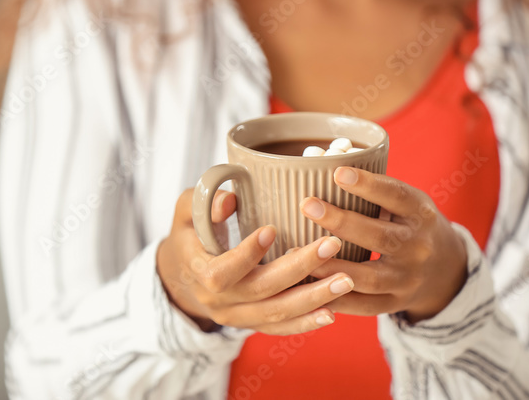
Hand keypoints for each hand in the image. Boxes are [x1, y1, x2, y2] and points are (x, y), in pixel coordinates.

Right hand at [156, 188, 355, 335]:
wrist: (183, 274)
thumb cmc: (190, 232)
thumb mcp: (187, 210)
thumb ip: (203, 202)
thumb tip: (230, 200)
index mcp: (196, 270)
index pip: (220, 272)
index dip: (246, 255)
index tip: (272, 229)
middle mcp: (217, 300)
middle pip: (260, 291)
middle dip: (298, 269)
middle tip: (331, 245)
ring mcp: (235, 316)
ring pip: (275, 313)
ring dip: (313, 298)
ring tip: (345, 280)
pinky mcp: (250, 323)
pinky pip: (279, 328)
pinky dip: (306, 322)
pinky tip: (332, 311)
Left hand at [304, 167, 468, 322]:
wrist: (444, 271)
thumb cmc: (409, 224)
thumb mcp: (405, 202)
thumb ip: (373, 190)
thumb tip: (320, 162)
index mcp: (421, 214)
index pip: (397, 197)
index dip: (369, 186)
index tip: (337, 172)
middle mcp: (418, 248)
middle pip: (380, 237)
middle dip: (342, 221)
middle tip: (307, 205)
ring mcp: (407, 280)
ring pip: (369, 277)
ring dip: (332, 265)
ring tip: (297, 250)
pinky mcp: (394, 304)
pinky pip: (362, 306)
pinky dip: (333, 298)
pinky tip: (306, 284)